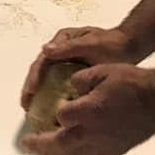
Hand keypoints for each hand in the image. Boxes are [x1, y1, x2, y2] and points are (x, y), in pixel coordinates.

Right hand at [21, 26, 137, 110]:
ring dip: (38, 94)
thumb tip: (45, 50)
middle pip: (41, 70)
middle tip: (26, 106)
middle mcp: (60, 51)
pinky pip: (58, 86)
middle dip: (31, 88)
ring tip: (32, 113)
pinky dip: (52, 98)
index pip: (43, 59)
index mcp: (61, 41)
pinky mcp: (73, 73)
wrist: (128, 47)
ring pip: (47, 79)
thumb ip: (69, 47)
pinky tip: (51, 113)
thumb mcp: (90, 44)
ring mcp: (66, 62)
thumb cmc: (110, 44)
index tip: (31, 91)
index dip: (35, 76)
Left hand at [22, 64, 154, 154]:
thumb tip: (69, 86)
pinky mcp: (113, 151)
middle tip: (27, 143)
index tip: (54, 104)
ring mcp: (104, 144)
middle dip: (41, 144)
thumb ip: (81, 78)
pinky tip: (68, 154)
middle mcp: (93, 131)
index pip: (61, 115)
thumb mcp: (103, 70)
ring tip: (41, 152)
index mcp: (90, 109)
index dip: (55, 110)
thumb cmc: (132, 82)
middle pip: (60, 143)